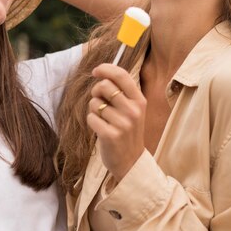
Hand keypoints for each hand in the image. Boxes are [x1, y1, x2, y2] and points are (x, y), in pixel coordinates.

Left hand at [87, 63, 146, 181]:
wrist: (131, 161)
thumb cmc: (127, 132)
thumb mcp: (133, 110)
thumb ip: (121, 92)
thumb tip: (101, 73)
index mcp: (139, 101)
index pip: (122, 75)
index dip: (106, 68)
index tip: (95, 71)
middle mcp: (133, 110)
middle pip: (104, 86)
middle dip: (96, 91)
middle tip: (99, 101)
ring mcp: (123, 123)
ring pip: (95, 103)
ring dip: (94, 110)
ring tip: (104, 120)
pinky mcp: (110, 135)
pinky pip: (90, 118)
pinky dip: (92, 122)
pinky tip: (101, 129)